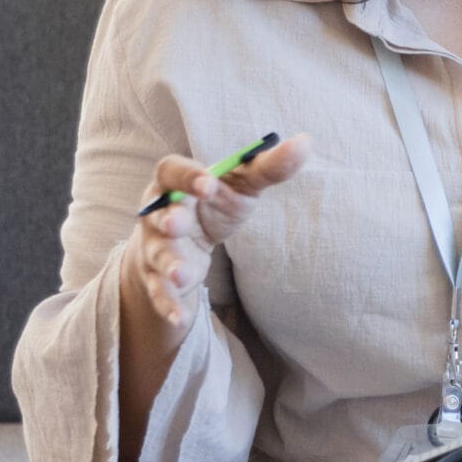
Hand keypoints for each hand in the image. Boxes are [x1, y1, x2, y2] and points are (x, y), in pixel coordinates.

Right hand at [128, 136, 312, 331]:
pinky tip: (181, 317)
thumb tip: (305, 143)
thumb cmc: (214, 202)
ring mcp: (155, 246)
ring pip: (158, 254)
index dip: (188, 177)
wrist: (182, 240)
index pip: (172, 171)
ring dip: (169, 265)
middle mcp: (158, 213)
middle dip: (168, 220)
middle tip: (179, 224)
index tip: (210, 183)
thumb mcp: (242, 184)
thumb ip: (269, 167)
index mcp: (174, 182)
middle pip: (158, 215)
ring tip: (183, 275)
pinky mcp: (158, 278)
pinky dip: (169, 304)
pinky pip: (159, 291)